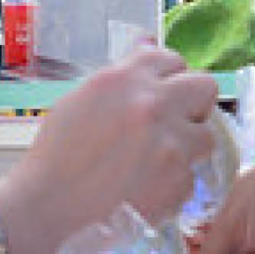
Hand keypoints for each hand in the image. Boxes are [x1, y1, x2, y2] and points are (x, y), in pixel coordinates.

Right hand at [0, 48, 220, 253]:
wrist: (47, 207)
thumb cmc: (56, 155)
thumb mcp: (82, 99)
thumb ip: (122, 76)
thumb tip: (148, 46)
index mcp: (126, 79)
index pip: (173, 59)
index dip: (170, 79)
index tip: (164, 94)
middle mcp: (153, 105)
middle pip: (205, 87)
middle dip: (193, 105)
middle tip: (175, 124)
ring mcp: (171, 144)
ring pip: (207, 135)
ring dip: (188, 147)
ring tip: (158, 163)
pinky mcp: (179, 182)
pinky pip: (192, 177)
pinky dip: (174, 184)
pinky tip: (146, 190)